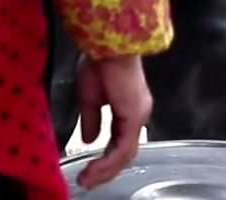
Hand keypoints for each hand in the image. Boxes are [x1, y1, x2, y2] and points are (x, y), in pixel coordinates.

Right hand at [75, 54, 151, 189]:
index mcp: (129, 107)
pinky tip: (94, 170)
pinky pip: (123, 149)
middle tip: (87, 182)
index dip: (105, 159)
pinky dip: (108, 163)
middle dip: (105, 170)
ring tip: (87, 181)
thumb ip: (92, 119)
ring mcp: (138, 115)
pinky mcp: (134, 117)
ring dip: (105, 170)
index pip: (119, 142)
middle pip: (125, 152)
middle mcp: (137, 113)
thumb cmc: (99, 60)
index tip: (87, 171)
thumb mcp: (90, 96)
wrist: (107, 42)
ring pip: (125, 154)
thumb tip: (90, 139)